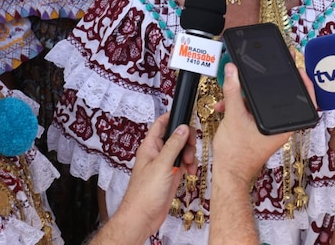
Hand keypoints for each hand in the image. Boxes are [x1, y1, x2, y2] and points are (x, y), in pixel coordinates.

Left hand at [114, 113, 196, 236]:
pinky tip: (192, 172)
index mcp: (150, 147)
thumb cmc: (145, 193)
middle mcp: (157, 154)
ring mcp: (164, 165)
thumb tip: (183, 128)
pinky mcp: (171, 176)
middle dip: (187, 141)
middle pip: (175, 137)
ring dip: (189, 155)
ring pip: (181, 151)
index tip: (186, 117)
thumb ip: (173, 145)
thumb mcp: (162, 165)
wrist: (143, 218)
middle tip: (191, 147)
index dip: (172, 118)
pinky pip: (184, 164)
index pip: (160, 125)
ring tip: (190, 164)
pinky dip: (190, 166)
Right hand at [212, 62, 293, 182]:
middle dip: (263, 87)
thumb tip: (233, 71)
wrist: (228, 174)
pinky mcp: (259, 130)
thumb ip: (233, 91)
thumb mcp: (234, 116)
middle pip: (279, 98)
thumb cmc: (236, 155)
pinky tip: (227, 106)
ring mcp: (269, 129)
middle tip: (263, 71)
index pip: (303, 101)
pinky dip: (242, 107)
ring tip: (231, 95)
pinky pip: (254, 112)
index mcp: (282, 125)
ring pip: (262, 105)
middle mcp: (279, 127)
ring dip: (245, 98)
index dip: (303, 82)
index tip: (299, 69)